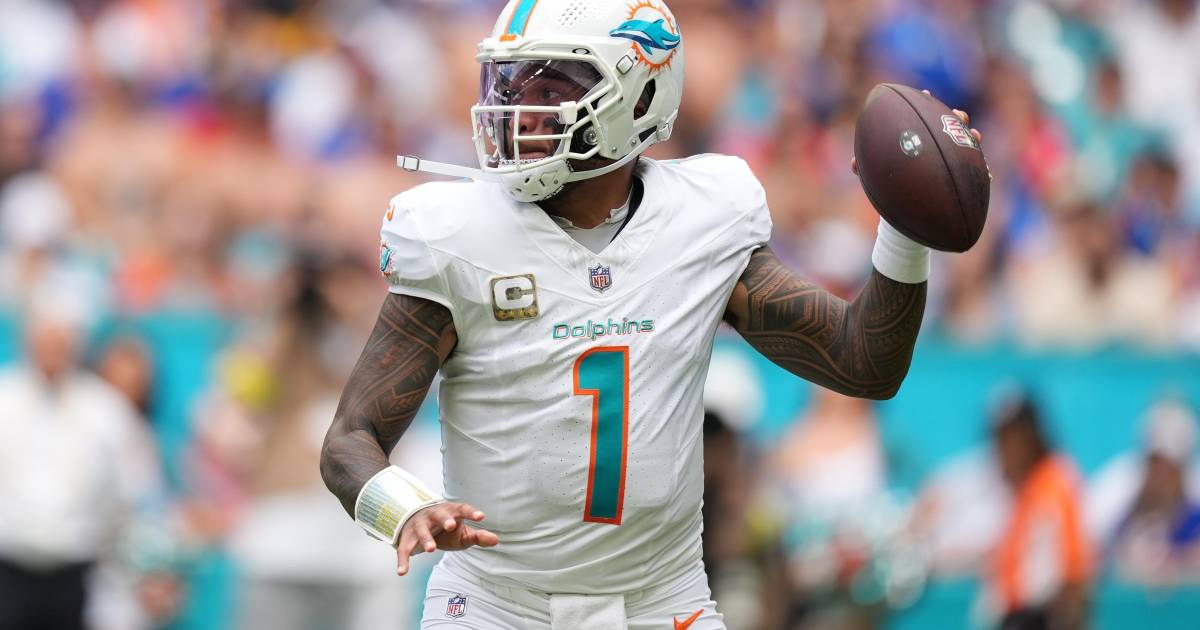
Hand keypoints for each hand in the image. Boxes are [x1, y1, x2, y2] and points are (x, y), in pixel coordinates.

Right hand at [395, 502, 498, 575]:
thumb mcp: (462, 533)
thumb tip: (496, 540)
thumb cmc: (446, 529)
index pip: (462, 509)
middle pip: (439, 514)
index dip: (471, 512)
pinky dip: (403, 561)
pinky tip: (402, 572)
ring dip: (425, 539)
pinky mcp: (407, 539)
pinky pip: (404, 549)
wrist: (417, 524)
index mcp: (450, 511)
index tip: (481, 516)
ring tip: (431, 550)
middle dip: (445, 519)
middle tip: (451, 526)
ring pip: (421, 530)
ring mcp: (419, 526)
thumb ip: (477, 536)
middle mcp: (433, 515)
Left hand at [850, 91, 982, 174]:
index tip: (925, 94)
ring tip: (975, 135)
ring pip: (966, 144)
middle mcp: (936, 143)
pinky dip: (980, 172)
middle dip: (955, 117)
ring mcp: (950, 158)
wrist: (902, 204)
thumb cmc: (889, 182)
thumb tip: (855, 165)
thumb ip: (865, 167)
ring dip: (972, 139)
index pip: (923, 114)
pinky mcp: (959, 175)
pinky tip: (986, 174)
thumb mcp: (875, 174)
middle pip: (950, 124)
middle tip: (957, 115)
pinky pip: (973, 173)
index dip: (925, 103)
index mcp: (917, 136)